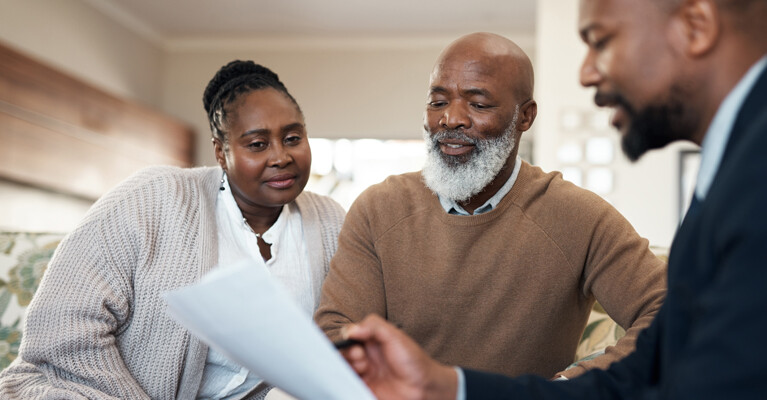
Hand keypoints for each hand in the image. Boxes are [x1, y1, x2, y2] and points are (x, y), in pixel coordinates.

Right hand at [341, 314, 457, 399]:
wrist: (423, 387)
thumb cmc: (413, 360)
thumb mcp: (395, 336)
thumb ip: (373, 326)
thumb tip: (350, 330)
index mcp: (373, 340)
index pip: (351, 334)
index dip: (349, 337)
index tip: (353, 340)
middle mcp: (367, 355)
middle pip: (345, 351)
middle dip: (349, 353)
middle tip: (361, 357)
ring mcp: (365, 372)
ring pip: (345, 366)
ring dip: (349, 366)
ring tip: (363, 368)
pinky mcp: (365, 387)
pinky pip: (348, 383)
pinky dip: (347, 380)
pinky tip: (357, 378)